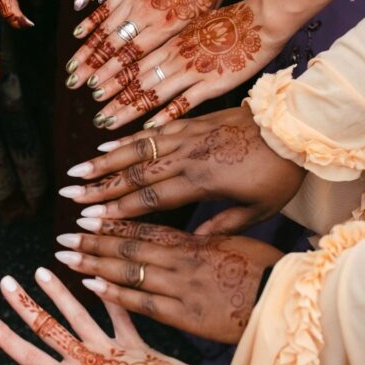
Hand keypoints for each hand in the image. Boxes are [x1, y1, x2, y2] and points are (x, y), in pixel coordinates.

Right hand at [0, 268, 212, 364]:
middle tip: (4, 283)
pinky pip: (118, 315)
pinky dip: (107, 298)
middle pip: (49, 328)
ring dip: (57, 292)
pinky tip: (96, 281)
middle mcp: (88, 359)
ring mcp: (111, 346)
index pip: (32, 358)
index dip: (8, 339)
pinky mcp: (134, 342)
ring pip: (78, 314)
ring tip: (40, 271)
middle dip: (24, 305)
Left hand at [56, 219, 282, 343]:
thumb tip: (190, 232)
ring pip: (129, 272)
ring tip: (64, 258)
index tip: (85, 217)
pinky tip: (91, 285)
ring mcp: (182, 288)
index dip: (112, 224)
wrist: (289, 303)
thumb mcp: (237, 243)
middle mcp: (182, 261)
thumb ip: (207, 237)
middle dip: (92, 242)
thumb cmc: (267, 272)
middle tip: (62, 237)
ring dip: (93, 264)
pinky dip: (116, 293)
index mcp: (194, 242)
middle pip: (128, 248)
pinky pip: (143, 303)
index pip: (144, 231)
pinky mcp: (186, 316)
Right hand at [59, 107, 305, 232]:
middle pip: (134, 174)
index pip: (151, 198)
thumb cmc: (280, 174)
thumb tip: (193, 241)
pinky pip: (152, 132)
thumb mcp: (259, 209)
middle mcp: (188, 157)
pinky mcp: (191, 123)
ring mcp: (187, 137)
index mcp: (203, 181)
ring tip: (75, 170)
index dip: (118, 210)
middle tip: (68, 194)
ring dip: (103, 161)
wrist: (295, 129)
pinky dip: (126, 139)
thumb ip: (223, 225)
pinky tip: (104, 144)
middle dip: (98, 186)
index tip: (90, 219)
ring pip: (136, 150)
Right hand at [63, 0, 222, 115]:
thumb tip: (165, 62)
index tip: (97, 91)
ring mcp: (133, 0)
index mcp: (167, 27)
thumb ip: (179, 40)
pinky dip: (90, 22)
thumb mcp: (202, 19)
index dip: (113, 76)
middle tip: (74, 84)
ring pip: (105, 30)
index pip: (133, 58)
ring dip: (86, 51)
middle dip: (92, 69)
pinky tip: (78, 35)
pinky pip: (105, 7)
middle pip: (113, 48)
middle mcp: (145, 16)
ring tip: (71, 68)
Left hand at [86, 0, 283, 129]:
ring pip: (152, 92)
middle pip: (135, 77)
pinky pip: (184, 102)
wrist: (262, 18)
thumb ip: (168, 37)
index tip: (86, 84)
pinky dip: (164, 114)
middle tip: (90, 109)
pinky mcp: (212, 84)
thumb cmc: (227, 18)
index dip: (107, 71)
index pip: (130, 57)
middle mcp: (175, 56)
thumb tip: (146, 43)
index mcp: (168, 39)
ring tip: (106, 120)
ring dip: (128, 108)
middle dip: (110, 94)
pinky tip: (147, 127)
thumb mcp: (190, 22)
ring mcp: (192, 71)